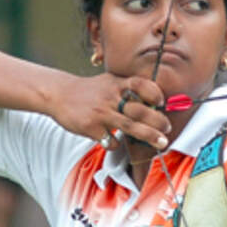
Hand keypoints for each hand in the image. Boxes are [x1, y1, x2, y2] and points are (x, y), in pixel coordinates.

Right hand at [47, 74, 171, 149]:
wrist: (59, 94)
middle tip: (167, 128)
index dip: (154, 93)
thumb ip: (128, 89)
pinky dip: (117, 144)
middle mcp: (110, 97)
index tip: (161, 102)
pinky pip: (110, 140)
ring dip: (149, 136)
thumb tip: (154, 100)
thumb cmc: (89, 90)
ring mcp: (101, 113)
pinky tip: (117, 143)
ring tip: (161, 142)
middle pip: (140, 109)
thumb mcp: (109, 82)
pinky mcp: (91, 127)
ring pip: (130, 126)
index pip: (141, 84)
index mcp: (117, 84)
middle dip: (158, 121)